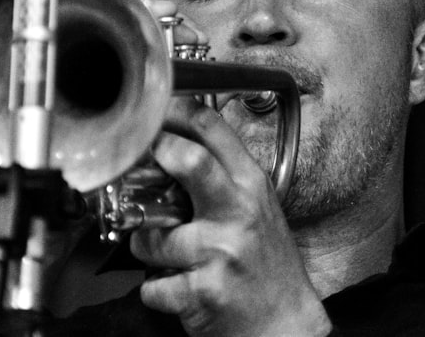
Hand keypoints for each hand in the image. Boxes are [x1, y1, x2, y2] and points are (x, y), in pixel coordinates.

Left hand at [131, 0, 331, 335]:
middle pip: (189, 161)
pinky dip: (157, 290)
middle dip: (156, 155)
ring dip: (147, 249)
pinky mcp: (205, 290)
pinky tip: (179, 288)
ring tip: (169, 256)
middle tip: (139, 161)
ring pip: (152, 236)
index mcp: (251, 184)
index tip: (153, 109)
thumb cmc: (266, 265)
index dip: (175, 111)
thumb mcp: (256, 208)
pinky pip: (153, 286)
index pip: (213, 129)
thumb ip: (222, 177)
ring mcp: (222, 250)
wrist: (285, 325)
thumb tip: (173, 144)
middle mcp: (239, 211)